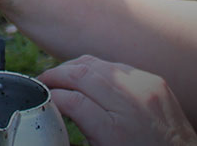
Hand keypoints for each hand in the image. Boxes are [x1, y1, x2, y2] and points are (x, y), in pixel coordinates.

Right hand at [40, 56, 196, 145]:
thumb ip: (81, 128)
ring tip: (62, 76)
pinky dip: (100, 69)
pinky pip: (118, 67)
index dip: (51, 95)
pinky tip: (91, 77)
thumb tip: (59, 107)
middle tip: (43, 81)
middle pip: (81, 74)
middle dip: (56, 75)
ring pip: (97, 63)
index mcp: (114, 131)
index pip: (71, 100)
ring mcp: (145, 88)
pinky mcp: (155, 81)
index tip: (41, 97)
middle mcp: (130, 104)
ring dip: (75, 68)